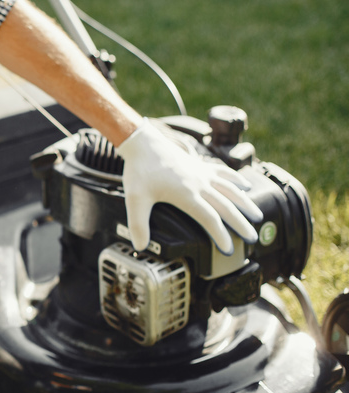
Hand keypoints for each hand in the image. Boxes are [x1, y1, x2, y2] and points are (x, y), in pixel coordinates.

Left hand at [116, 118, 263, 254]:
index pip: (209, 219)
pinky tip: (246, 185)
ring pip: (231, 189)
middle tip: (253, 237)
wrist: (142, 143)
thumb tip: (139, 246)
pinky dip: (237, 179)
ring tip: (257, 215)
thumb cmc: (139, 171)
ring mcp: (202, 173)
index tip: (228, 249)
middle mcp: (199, 184)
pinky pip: (224, 172)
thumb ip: (138, 224)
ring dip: (245, 203)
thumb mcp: (135, 199)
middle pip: (226, 206)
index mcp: (186, 195)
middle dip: (241, 223)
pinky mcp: (200, 164)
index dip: (220, 235)